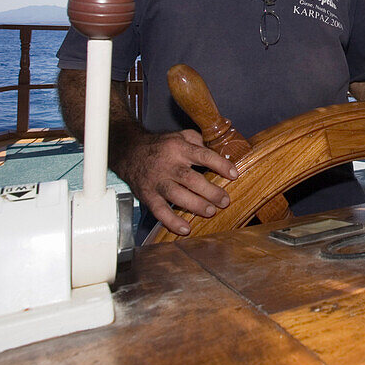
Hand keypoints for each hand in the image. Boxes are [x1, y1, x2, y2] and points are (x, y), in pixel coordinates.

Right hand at [115, 129, 238, 235]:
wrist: (129, 152)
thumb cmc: (161, 146)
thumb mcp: (181, 136)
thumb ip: (200, 142)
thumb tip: (223, 151)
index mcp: (179, 148)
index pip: (203, 156)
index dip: (220, 165)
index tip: (234, 174)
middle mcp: (168, 165)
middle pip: (191, 179)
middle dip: (210, 191)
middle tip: (224, 201)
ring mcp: (157, 181)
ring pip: (176, 195)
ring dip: (195, 205)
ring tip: (211, 212)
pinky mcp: (147, 195)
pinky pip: (159, 210)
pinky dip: (171, 221)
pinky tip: (185, 229)